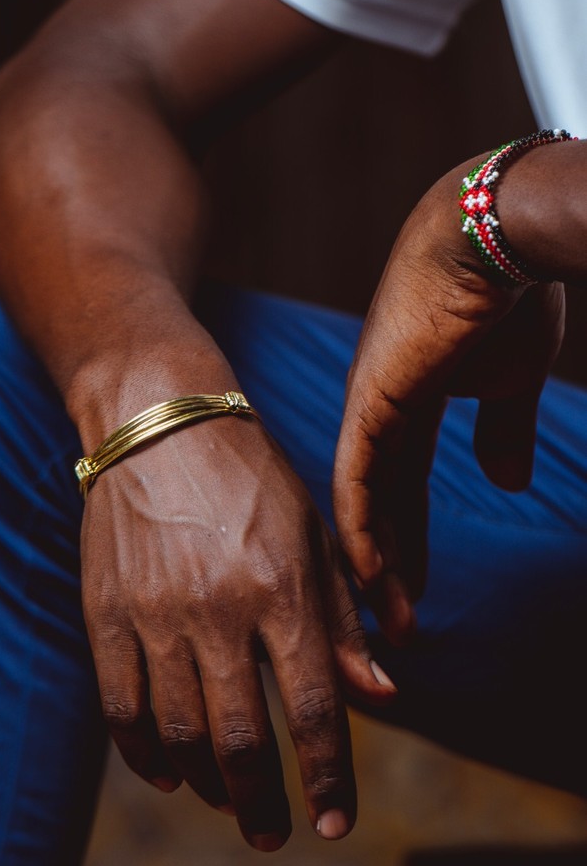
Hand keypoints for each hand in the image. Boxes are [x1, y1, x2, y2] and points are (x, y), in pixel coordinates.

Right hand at [80, 410, 395, 850]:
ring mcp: (155, 614)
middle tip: (272, 835)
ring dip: (207, 785)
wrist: (160, 426)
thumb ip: (346, 619)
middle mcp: (218, 610)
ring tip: (227, 801)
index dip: (327, 779)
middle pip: (240, 741)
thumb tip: (382, 696)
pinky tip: (166, 772)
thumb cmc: (252, 481)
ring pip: (179, 734)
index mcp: (281, 590)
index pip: (313, 711)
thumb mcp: (314, 535)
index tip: (335, 823)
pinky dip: (144, 755)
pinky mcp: (105, 613)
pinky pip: (120, 708)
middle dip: (262, 803)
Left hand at [333, 163, 564, 643]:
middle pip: (377, 507)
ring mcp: (370, 409)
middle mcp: (378, 413)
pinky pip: (356, 481)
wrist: (498, 236)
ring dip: (374, 568)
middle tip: (393, 629)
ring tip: (386, 624)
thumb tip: (507, 481)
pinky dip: (362, 532)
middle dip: (388, 568)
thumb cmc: (508, 295)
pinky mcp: (372, 402)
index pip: (402, 490)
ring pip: (360, 504)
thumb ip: (501, 429)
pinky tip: (369, 580)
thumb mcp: (510, 380)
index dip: (409, 541)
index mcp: (408, 404)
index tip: (417, 590)